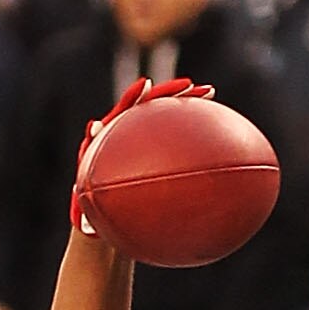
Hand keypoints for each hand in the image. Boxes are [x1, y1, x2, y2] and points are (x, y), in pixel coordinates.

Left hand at [70, 75, 214, 232]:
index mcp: (106, 143)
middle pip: (150, 106)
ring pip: (166, 117)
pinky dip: (197, 135)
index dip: (133, 98)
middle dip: (170, 94)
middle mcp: (125, 136)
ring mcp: (143, 142)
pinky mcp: (156, 151)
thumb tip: (88, 221)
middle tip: (193, 86)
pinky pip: (179, 139)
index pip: (122, 113)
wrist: (104, 223)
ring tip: (210, 93)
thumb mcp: (90, 218)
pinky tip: (222, 134)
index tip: (146, 86)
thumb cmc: (96, 221)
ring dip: (188, 104)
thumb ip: (86, 214)